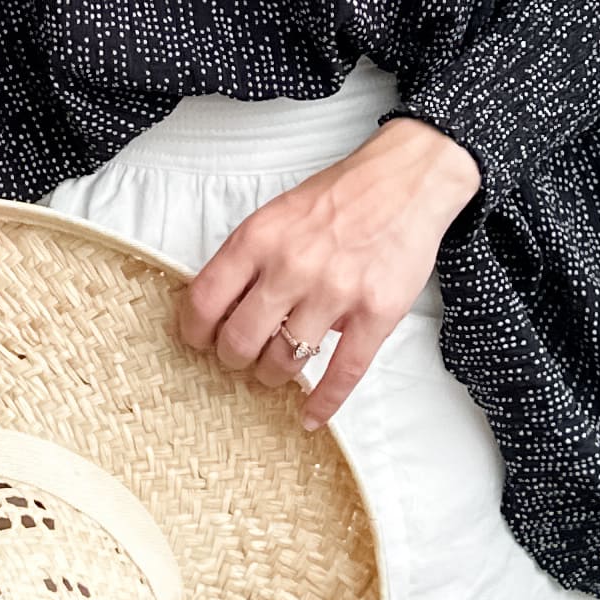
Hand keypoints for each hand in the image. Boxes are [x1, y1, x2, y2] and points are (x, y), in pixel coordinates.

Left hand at [176, 118, 481, 424]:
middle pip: (240, 339)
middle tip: (240, 359)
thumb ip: (247, 257)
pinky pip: (343, 373)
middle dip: (234, 359)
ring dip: (273, 376)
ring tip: (275, 372)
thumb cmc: (339, 198)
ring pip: (286, 361)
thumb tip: (218, 308)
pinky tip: (311, 417)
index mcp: (259, 238)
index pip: (205, 301)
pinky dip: (324, 402)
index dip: (195, 332)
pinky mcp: (376, 313)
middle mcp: (292, 266)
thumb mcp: (276, 213)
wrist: (405, 182)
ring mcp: (336, 292)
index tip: (200, 341)